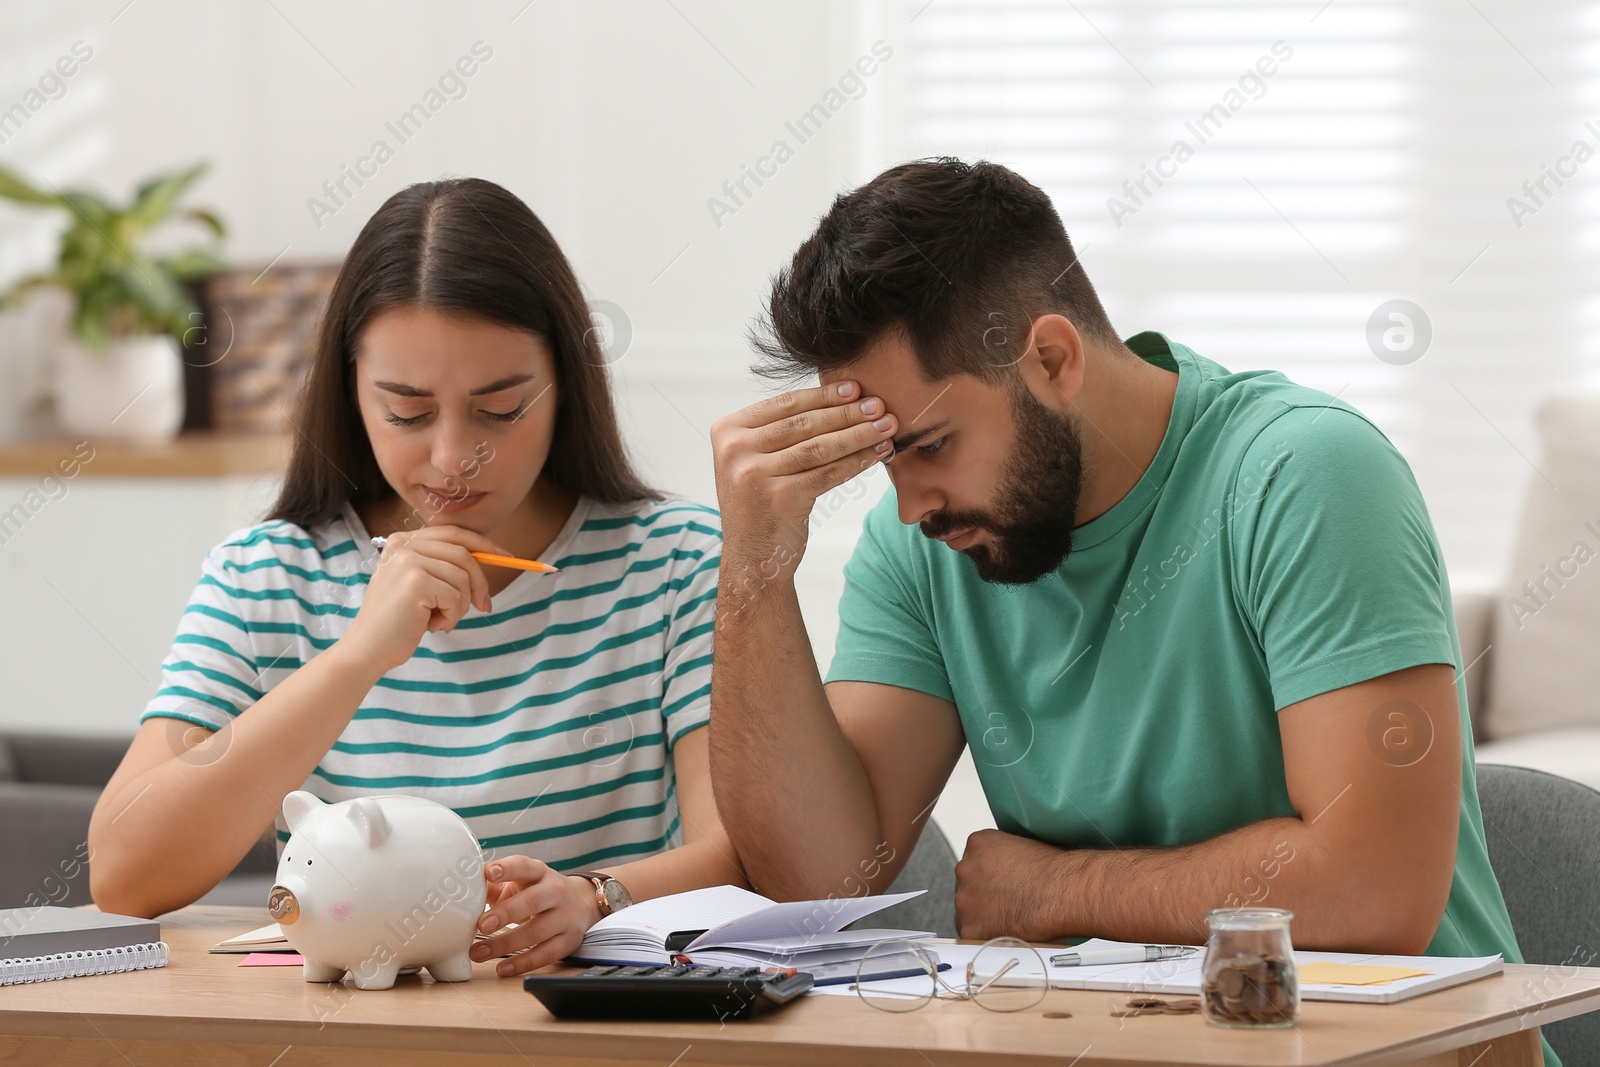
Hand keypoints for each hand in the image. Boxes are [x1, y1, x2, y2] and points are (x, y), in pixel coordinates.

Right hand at [339, 525, 508, 671]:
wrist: (368, 649)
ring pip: (463, 578)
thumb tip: (490, 556)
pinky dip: (452, 616)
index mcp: (403, 542)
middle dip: (480, 582)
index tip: (506, 555)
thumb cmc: (397, 622)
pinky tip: (432, 625)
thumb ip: (442, 567)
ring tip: (440, 620)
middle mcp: (404, 546)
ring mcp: (409, 562)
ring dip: (460, 606)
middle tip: (485, 606)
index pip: (453, 533)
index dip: (483, 543)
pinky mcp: (416, 582)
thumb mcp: (418, 585)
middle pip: (464, 553)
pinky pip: (457, 597)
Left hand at [471, 857, 603, 976]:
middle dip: (506, 913)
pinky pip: (546, 954)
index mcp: (539, 873)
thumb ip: (494, 886)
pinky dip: (523, 963)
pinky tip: (502, 968)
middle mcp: (556, 892)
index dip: (507, 868)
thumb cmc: (539, 891)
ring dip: (505, 944)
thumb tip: (463, 891)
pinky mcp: (569, 940)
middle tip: (482, 925)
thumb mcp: (522, 882)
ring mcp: (565, 917)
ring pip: (537, 931)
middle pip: (532, 901)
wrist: (582, 902)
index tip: (488, 873)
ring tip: (478, 953)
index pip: (524, 866)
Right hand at [710, 381, 897, 580]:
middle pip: (803, 424)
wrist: (752, 561)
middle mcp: (734, 450)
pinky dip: (856, 462)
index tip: (856, 388)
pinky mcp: (778, 498)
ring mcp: (753, 474)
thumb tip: (837, 398)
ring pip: (818, 447)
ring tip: (886, 426)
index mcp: (727, 431)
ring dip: (858, 435)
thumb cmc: (763, 506)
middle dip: (846, 413)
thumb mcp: (756, 461)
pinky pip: (827, 474)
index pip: (783, 405)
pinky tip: (877, 454)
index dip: (823, 395)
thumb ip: (780, 432)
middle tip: (880, 405)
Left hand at [954, 829, 1068, 941]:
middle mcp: (964, 868)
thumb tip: (1004, 871)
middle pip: (967, 886)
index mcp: (977, 844)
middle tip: (1006, 905)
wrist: (1064, 893)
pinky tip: (1007, 932)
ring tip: (1011, 919)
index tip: (1001, 886)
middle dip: (983, 896)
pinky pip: (973, 936)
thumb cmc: (1055, 872)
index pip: (974, 863)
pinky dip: (987, 936)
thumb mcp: (1023, 845)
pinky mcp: (969, 928)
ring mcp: (964, 899)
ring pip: (967, 912)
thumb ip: (1003, 856)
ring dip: (983, 917)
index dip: (989, 877)